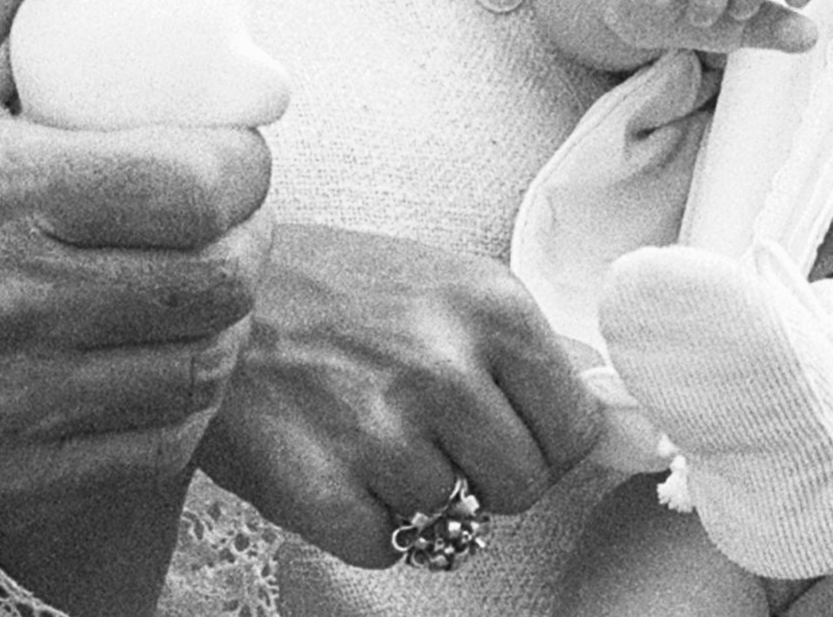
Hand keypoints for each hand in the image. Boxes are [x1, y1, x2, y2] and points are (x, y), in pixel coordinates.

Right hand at [0, 0, 274, 530]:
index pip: (196, 186)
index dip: (244, 162)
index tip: (226, 145)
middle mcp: (17, 308)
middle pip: (214, 286)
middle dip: (242, 241)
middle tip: (216, 215)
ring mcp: (14, 408)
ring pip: (192, 377)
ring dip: (214, 327)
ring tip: (185, 284)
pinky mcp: (0, 482)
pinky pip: (143, 457)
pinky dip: (171, 412)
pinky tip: (143, 367)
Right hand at [197, 220, 602, 566]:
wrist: (210, 290)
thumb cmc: (336, 290)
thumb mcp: (446, 284)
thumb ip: (527, 354)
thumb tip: (622, 431)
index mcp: (491, 305)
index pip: (576, 428)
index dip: (541, 441)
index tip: (500, 426)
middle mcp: (444, 364)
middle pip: (524, 486)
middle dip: (483, 474)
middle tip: (427, 430)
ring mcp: (381, 429)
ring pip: (453, 519)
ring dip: (415, 492)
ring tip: (365, 430)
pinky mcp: (321, 487)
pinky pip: (386, 547)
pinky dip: (362, 520)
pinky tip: (332, 460)